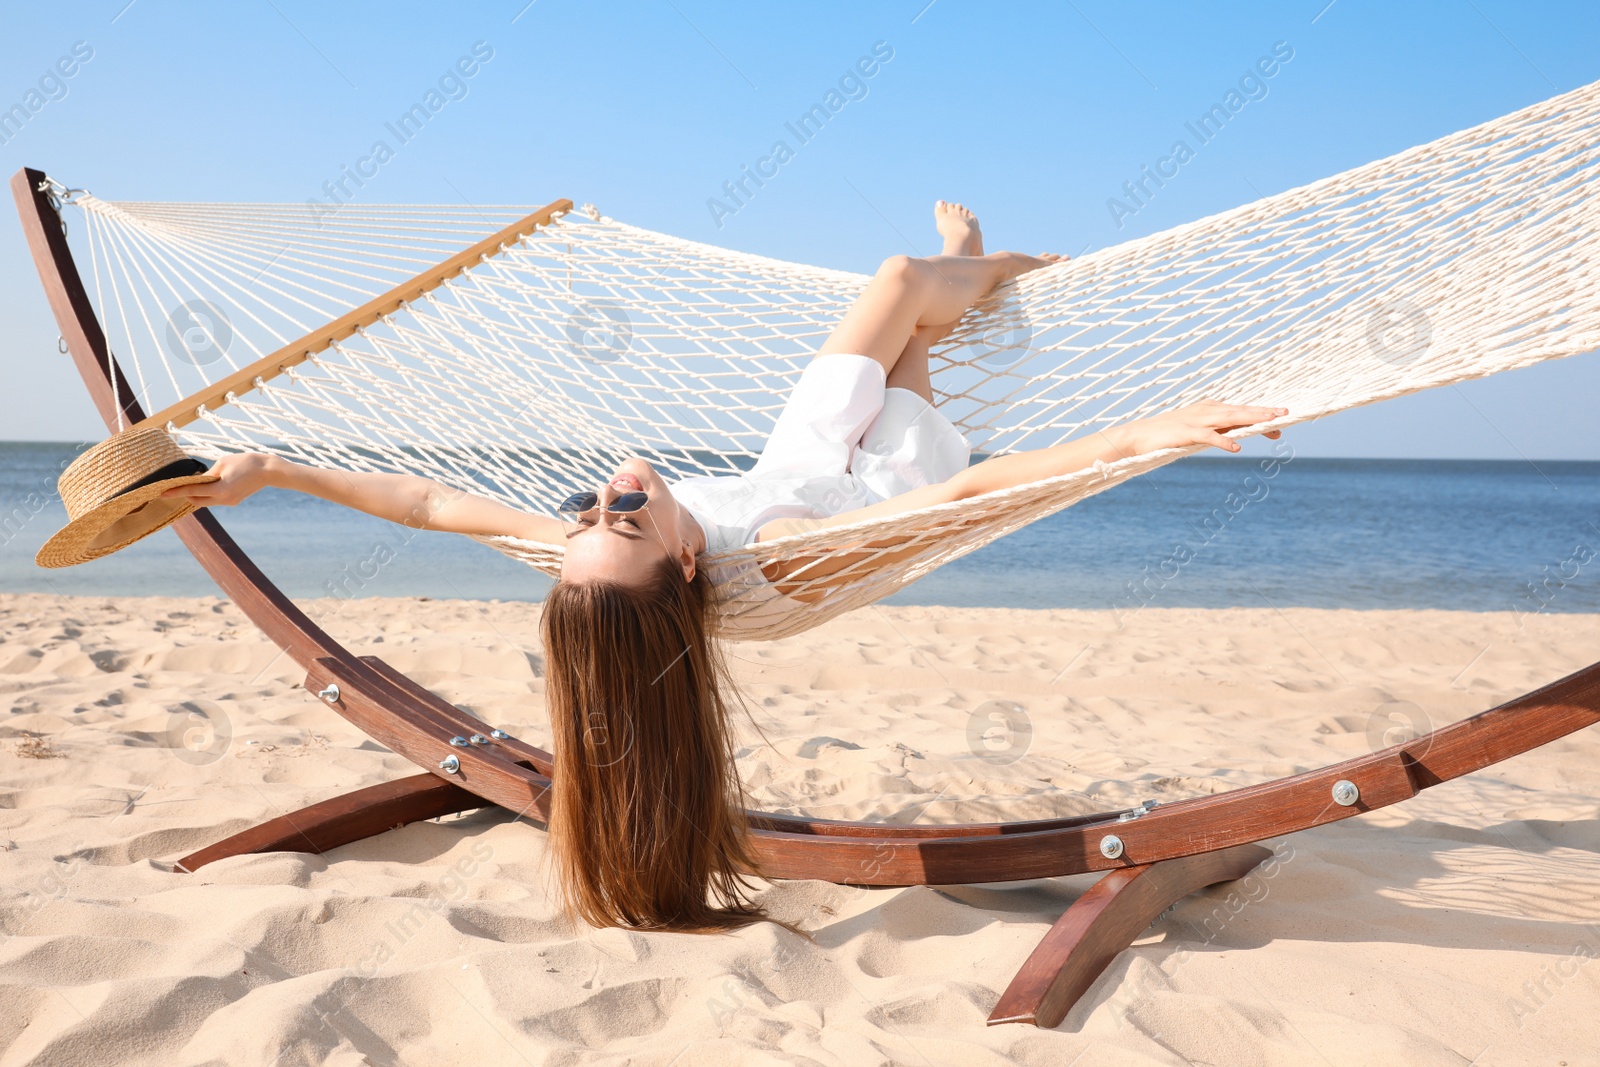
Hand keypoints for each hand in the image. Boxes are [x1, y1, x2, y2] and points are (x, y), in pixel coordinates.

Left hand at [158, 452, 275, 506]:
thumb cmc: (246, 462)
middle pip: (196, 501)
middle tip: (172, 488)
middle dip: (184, 495)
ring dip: (196, 495)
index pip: (191, 491)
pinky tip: (206, 486)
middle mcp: (223, 499)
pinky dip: (208, 494)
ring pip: (206, 502)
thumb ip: (207, 474)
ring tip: (188, 486)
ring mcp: (229, 502)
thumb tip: (198, 480)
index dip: (175, 491)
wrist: (269, 471)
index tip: (161, 493)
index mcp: (219, 489)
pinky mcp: (234, 501)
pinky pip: (215, 499)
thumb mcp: (222, 463)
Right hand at [1125, 401, 1287, 454]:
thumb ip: (1216, 431)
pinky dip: (1223, 442)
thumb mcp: (1197, 430)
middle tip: (1285, 414)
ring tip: (1270, 423)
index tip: (1281, 420)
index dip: (1261, 415)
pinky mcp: (1186, 432)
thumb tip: (1238, 437)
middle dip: (1263, 412)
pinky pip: (1209, 437)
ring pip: (1230, 419)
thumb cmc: (1169, 434)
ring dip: (1251, 420)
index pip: (1241, 411)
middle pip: (1240, 411)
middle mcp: (1207, 410)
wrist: (1140, 435)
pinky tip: (1236, 448)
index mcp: (1210, 409)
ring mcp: (1197, 420)